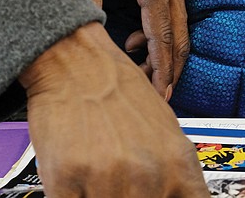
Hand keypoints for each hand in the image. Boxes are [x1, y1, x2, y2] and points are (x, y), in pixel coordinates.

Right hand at [19, 22, 209, 197]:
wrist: (75, 59)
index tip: (166, 196)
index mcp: (177, 160)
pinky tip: (76, 182)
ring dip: (99, 196)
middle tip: (122, 182)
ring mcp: (108, 179)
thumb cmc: (117, 87)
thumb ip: (173, 169)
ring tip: (97, 177)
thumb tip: (176, 192)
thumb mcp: (163, 125)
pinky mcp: (67, 180)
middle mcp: (148, 173)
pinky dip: (71, 196)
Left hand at [74, 0, 188, 95]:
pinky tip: (136, 40)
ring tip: (142, 73)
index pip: (162, 36)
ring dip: (166, 53)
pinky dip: (162, 34)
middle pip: (179, 36)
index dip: (161, 68)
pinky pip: (174, 12)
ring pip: (180, 27)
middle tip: (156, 96)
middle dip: (170, 69)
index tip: (159, 94)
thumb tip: (89, 31)